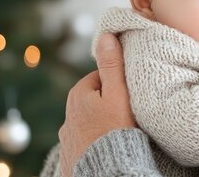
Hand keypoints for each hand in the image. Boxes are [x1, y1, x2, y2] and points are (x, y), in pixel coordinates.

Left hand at [58, 33, 136, 176]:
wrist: (105, 172)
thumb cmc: (115, 132)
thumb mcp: (118, 93)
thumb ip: (113, 65)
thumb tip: (106, 35)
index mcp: (78, 94)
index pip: (101, 78)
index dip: (118, 85)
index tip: (130, 95)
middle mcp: (68, 114)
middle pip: (95, 99)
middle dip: (109, 103)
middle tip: (128, 113)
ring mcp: (68, 136)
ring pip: (90, 120)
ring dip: (102, 123)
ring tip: (119, 131)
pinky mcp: (71, 154)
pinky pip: (87, 140)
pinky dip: (96, 140)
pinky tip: (108, 144)